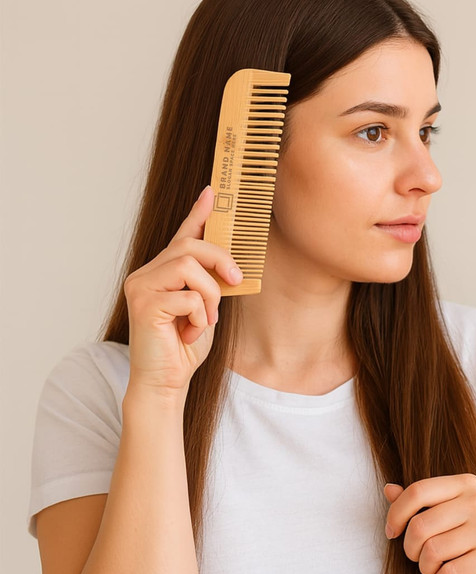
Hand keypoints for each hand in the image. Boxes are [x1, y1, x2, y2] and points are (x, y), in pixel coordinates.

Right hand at [123, 186, 241, 397]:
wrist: (166, 382)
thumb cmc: (184, 345)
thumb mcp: (204, 306)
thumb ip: (209, 282)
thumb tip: (227, 261)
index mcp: (161, 272)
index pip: (181, 235)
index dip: (198, 213)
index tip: (213, 191)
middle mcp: (145, 274)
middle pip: (188, 245)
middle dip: (220, 259)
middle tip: (237, 281)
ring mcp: (141, 287)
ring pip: (188, 266)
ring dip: (210, 294)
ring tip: (208, 318)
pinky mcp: (143, 305)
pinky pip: (187, 296)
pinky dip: (200, 315)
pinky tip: (191, 331)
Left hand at [383, 474, 475, 573]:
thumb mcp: (453, 511)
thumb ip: (422, 500)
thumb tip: (388, 489)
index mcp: (466, 483)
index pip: (417, 491)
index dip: (396, 513)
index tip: (391, 531)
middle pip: (420, 524)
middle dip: (409, 547)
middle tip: (415, 556)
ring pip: (433, 550)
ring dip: (425, 566)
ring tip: (432, 568)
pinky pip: (450, 572)